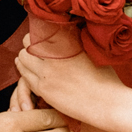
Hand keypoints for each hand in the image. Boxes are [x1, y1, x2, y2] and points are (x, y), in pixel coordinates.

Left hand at [13, 41, 128, 130]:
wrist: (108, 103)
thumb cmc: (106, 78)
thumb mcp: (92, 51)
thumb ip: (74, 41)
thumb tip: (66, 30)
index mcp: (68, 41)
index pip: (40, 28)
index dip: (39, 32)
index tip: (42, 37)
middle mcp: (54, 53)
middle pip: (28, 40)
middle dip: (29, 43)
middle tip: (36, 50)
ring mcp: (47, 71)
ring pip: (22, 57)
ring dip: (25, 57)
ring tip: (33, 61)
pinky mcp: (43, 88)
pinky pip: (24, 76)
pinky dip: (26, 73)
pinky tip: (34, 74)